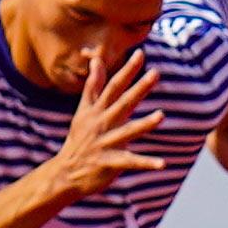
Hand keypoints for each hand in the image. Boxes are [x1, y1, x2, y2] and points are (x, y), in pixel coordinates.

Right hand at [49, 32, 172, 200]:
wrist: (65, 173)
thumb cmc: (79, 140)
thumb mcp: (83, 111)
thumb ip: (93, 85)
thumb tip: (96, 60)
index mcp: (97, 111)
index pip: (113, 86)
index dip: (127, 70)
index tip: (140, 54)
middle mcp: (101, 123)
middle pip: (123, 103)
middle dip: (139, 88)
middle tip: (156, 73)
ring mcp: (105, 143)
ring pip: (127, 131)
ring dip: (144, 124)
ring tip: (161, 116)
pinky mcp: (109, 162)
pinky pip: (130, 162)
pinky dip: (146, 163)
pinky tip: (162, 163)